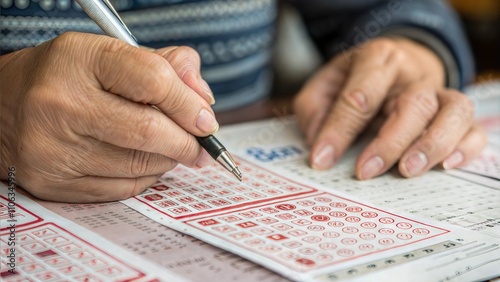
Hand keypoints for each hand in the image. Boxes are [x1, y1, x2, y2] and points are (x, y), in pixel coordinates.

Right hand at [0, 32, 216, 201]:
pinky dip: (145, 178)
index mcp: (80, 60)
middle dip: (187, 143)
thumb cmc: (69, 78)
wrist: (5, 106)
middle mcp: (60, 104)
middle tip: (201, 147)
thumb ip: (165, 66)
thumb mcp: (111, 54)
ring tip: (170, 150)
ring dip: (168, 160)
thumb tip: (203, 100)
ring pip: (139, 165)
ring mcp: (52, 148)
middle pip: (149, 131)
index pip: (154, 81)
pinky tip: (143, 164)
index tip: (206, 120)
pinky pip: (121, 189)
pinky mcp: (52, 182)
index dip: (189, 104)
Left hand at [293, 37, 486, 178]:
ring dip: (432, 145)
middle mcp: (414, 75)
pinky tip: (444, 167)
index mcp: (378, 59)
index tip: (322, 159)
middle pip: (414, 105)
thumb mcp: (326, 84)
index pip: (360, 96)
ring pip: (454, 112)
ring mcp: (440, 93)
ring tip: (407, 171)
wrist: (398, 62)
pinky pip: (474, 129)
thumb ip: (315, 110)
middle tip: (365, 171)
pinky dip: (465, 149)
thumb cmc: (357, 78)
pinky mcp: (455, 113)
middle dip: (389, 143)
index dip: (338, 131)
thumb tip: (320, 148)